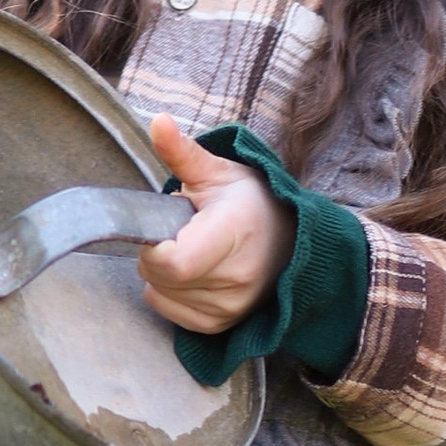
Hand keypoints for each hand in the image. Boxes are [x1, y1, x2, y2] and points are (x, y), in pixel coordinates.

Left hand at [136, 115, 291, 334]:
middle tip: (179, 230)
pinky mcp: (221, 324)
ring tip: (191, 249)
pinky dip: (168, 292)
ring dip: (162, 273)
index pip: (175, 262)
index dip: (154, 246)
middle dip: (155, 250)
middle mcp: (237, 277)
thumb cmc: (250, 202)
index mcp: (234, 233)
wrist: (291, 241)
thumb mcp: (218, 172)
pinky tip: (190, 272)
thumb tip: (157, 121)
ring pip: (159, 293)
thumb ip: (182, 152)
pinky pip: (167, 311)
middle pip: (161, 275)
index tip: (162, 224)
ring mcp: (231, 306)